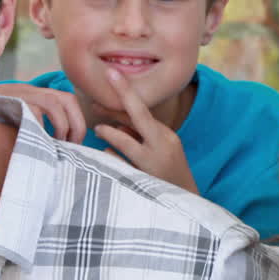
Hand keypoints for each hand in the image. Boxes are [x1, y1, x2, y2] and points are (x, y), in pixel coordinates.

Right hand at [0, 84, 85, 142]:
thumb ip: (38, 131)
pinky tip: (38, 141)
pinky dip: (40, 126)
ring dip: (61, 126)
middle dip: (75, 124)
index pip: (67, 98)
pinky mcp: (6, 101)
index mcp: (34, 94)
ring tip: (57, 144)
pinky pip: (32, 110)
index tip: (75, 142)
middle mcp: (28, 90)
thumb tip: (61, 151)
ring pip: (52, 103)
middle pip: (65, 98)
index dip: (77, 120)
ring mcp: (16, 94)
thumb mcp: (19, 126)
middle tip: (70, 145)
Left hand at [93, 68, 198, 194]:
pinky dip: (110, 158)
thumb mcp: (158, 152)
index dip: (126, 91)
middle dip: (112, 105)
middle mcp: (161, 145)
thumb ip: (138, 137)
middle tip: (92, 100)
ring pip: (121, 141)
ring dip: (107, 133)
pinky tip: (107, 158)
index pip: (143, 109)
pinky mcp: (142, 179)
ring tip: (98, 131)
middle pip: (136, 117)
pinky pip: (116, 163)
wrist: (186, 206)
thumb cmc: (168, 175)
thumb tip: (113, 125)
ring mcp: (152, 163)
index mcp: (165, 135)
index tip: (112, 74)